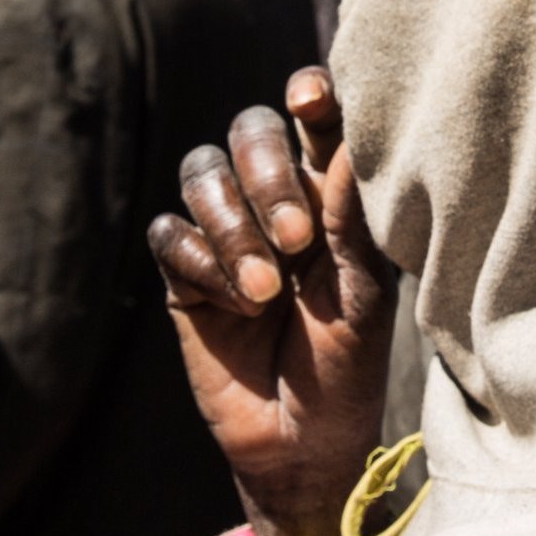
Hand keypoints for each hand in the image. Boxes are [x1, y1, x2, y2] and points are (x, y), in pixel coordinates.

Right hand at [148, 67, 397, 535]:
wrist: (304, 442)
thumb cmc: (351, 364)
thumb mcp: (364, 293)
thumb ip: (351, 216)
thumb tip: (345, 138)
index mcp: (333, 189)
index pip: (315, 116)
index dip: (309, 93)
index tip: (310, 99)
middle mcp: (276, 197)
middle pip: (250, 130)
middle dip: (267, 175)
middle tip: (296, 240)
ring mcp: (226, 232)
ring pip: (202, 172)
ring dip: (232, 226)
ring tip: (267, 290)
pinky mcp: (184, 272)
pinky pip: (171, 234)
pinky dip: (202, 262)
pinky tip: (236, 305)